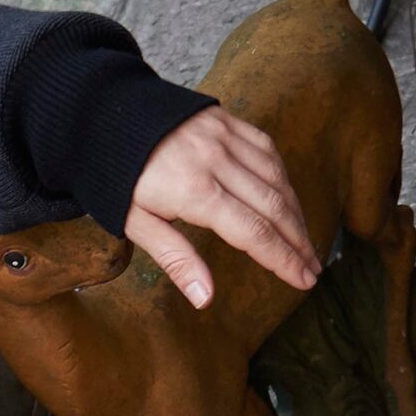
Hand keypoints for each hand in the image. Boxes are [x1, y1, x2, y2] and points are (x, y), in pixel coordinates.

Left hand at [127, 109, 320, 310]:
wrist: (101, 117)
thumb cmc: (116, 177)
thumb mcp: (136, 224)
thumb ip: (176, 260)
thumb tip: (206, 299)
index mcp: (195, 192)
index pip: (253, 232)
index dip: (283, 259)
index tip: (303, 279)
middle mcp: (217, 161)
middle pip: (274, 206)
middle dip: (298, 241)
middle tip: (313, 268)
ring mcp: (225, 137)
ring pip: (276, 178)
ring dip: (296, 212)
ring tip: (304, 241)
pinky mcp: (226, 121)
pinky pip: (267, 150)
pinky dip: (282, 177)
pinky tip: (287, 198)